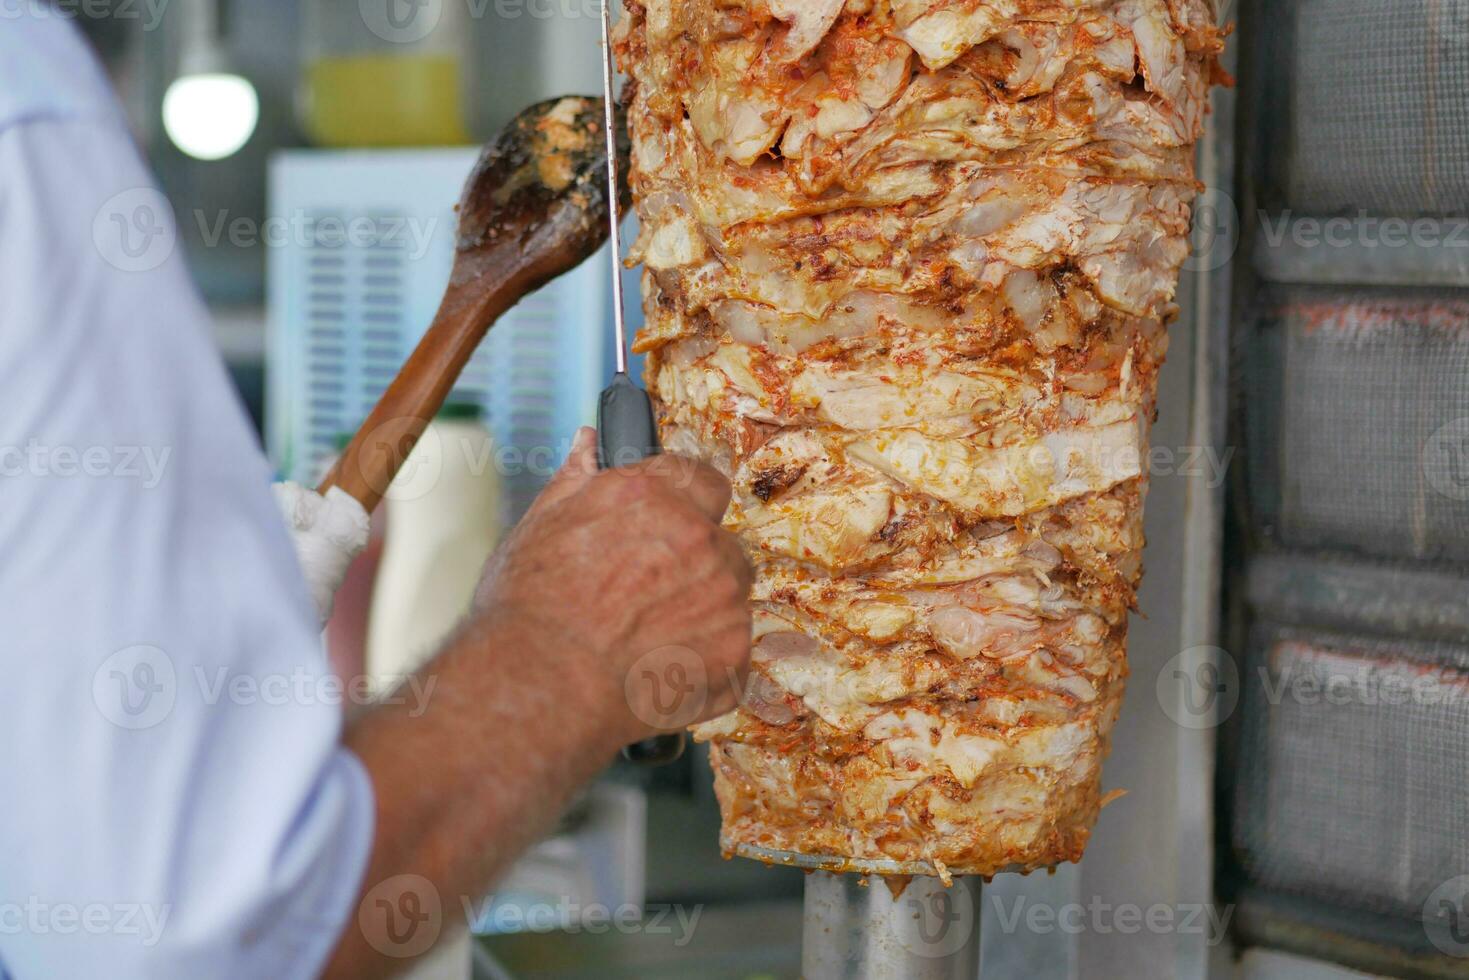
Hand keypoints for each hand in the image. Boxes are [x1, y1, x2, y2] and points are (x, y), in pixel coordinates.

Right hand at [473, 428, 752, 744]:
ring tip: (644, 641)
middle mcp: (699, 540)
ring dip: (701, 614)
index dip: (687, 506)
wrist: (538, 686)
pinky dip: (704, 664)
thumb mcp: (541, 526)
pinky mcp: (734, 655)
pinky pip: (731, 653)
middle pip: (722, 544)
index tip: (670, 529)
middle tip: (645, 598)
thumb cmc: (528, 608)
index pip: (703, 481)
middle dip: (695, 566)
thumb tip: (590, 443)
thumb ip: (577, 478)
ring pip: (729, 599)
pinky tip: (657, 670)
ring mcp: (724, 600)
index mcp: (655, 497)